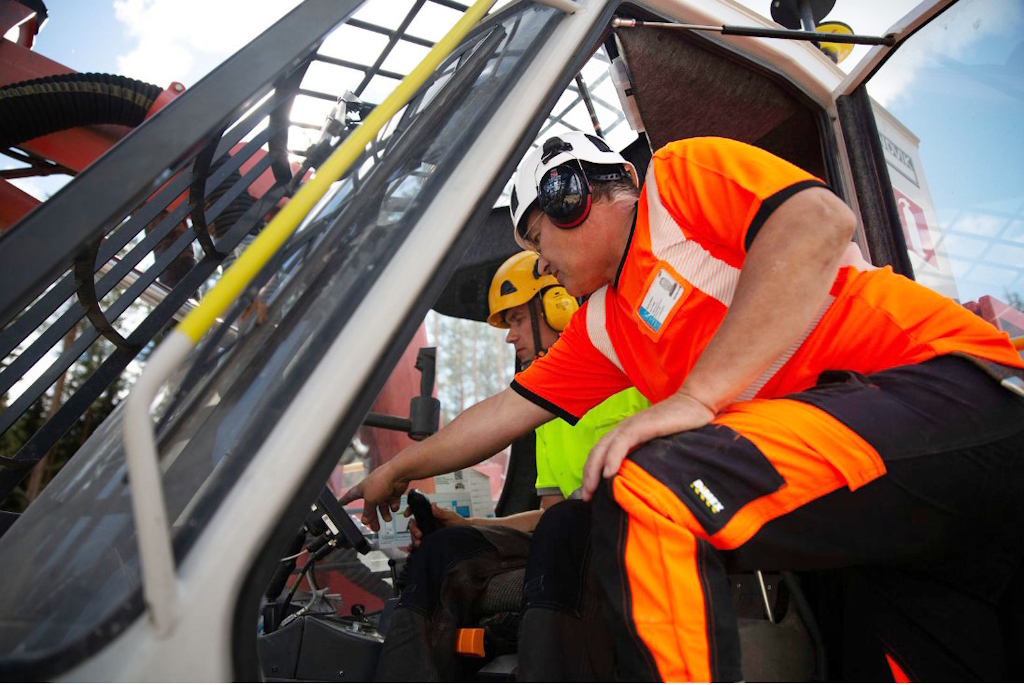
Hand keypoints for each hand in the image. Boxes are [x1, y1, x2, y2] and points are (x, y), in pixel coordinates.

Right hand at [338, 463, 409, 531]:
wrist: (398, 474)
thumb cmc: (381, 481)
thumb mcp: (370, 499)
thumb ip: (368, 511)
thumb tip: (365, 520)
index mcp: (362, 489)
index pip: (350, 496)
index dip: (345, 500)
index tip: (340, 503)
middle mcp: (372, 490)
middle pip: (370, 507)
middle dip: (372, 517)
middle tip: (375, 528)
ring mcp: (383, 491)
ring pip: (382, 507)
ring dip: (385, 514)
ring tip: (387, 519)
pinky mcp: (393, 492)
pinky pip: (392, 503)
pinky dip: (393, 506)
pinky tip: (393, 507)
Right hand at [407, 504, 466, 547]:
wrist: (465, 536)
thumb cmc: (459, 523)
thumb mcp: (451, 516)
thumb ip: (442, 512)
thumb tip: (433, 506)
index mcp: (431, 514)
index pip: (417, 511)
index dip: (410, 511)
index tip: (407, 514)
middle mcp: (427, 523)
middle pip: (414, 524)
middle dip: (413, 529)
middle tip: (419, 534)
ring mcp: (427, 532)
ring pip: (414, 534)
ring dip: (413, 539)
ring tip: (418, 543)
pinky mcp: (428, 541)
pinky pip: (418, 543)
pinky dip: (413, 546)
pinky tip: (412, 549)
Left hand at [581, 392, 714, 500]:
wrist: (695, 403)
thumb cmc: (682, 426)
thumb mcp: (660, 446)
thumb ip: (647, 457)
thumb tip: (641, 483)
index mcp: (625, 433)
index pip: (600, 454)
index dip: (591, 472)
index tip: (590, 493)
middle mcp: (623, 429)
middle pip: (596, 453)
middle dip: (587, 476)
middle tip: (586, 498)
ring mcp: (630, 426)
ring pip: (603, 449)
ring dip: (593, 471)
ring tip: (591, 490)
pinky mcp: (641, 425)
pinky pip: (621, 443)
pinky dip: (612, 459)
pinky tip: (608, 474)